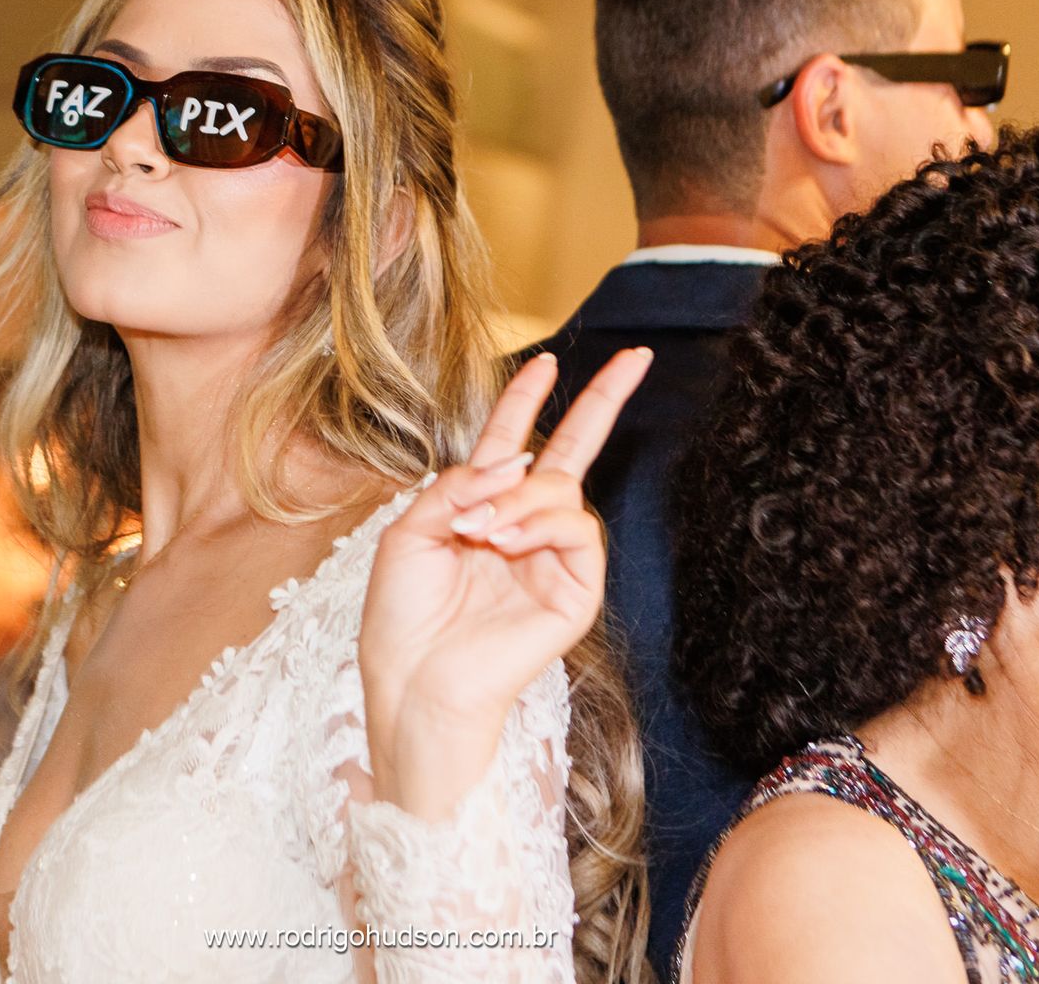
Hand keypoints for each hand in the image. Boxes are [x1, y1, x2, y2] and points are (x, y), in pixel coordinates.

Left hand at [359, 348, 650, 816]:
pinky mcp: (575, 592)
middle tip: (636, 357)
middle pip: (573, 453)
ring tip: (482, 531)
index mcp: (481, 512)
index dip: (525, 401)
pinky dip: (541, 524)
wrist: (413, 680)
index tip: (544, 362)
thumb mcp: (411, 532)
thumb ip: (458, 486)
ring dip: (522, 500)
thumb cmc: (402, 617)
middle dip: (603, 402)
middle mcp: (523, 530)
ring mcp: (554, 560)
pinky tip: (505, 542)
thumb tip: (520, 458)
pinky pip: (577, 531)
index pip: (513, 445)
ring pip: (564, 492)